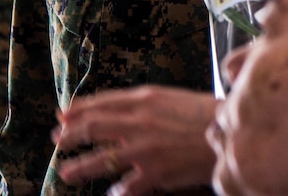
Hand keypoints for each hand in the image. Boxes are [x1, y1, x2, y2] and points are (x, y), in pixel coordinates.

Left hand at [53, 85, 217, 195]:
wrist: (229, 130)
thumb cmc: (206, 113)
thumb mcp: (172, 99)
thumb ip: (145, 106)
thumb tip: (121, 112)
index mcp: (145, 99)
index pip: (102, 103)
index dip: (78, 109)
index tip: (63, 115)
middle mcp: (138, 122)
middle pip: (93, 128)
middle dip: (71, 135)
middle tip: (58, 140)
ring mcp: (144, 149)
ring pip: (100, 159)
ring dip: (78, 167)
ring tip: (65, 172)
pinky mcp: (154, 172)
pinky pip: (126, 187)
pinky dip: (116, 192)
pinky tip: (112, 194)